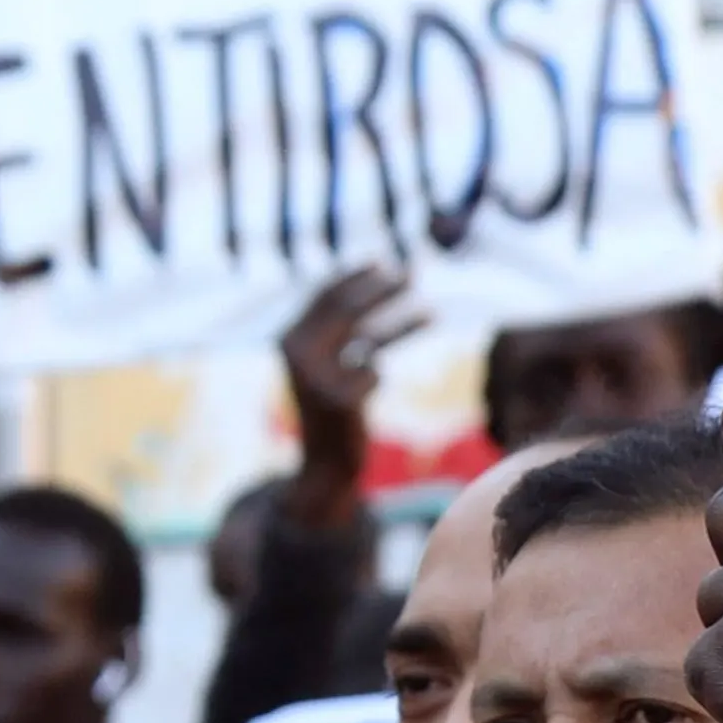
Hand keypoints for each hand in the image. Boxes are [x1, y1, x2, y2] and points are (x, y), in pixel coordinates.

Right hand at [280, 267, 417, 498]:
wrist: (323, 461)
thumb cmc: (331, 406)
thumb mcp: (325, 362)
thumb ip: (340, 326)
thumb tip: (378, 278)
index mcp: (289, 339)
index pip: (325, 295)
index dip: (356, 276)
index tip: (385, 261)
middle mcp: (297, 354)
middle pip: (347, 308)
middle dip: (383, 288)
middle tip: (414, 274)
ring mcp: (316, 377)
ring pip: (368, 338)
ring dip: (403, 323)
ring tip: (432, 314)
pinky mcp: (338, 398)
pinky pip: (373, 373)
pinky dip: (375, 380)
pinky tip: (362, 395)